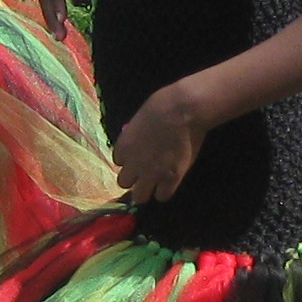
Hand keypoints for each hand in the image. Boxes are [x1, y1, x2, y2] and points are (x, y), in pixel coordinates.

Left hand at [111, 83, 211, 203]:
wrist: (183, 110)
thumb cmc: (162, 105)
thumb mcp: (140, 119)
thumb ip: (135, 134)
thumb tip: (136, 137)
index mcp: (124, 146)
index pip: (118, 161)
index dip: (129, 160)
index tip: (138, 156)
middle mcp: (133, 164)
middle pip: (124, 183)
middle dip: (134, 179)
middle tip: (145, 173)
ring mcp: (152, 173)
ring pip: (140, 197)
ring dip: (146, 190)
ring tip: (156, 184)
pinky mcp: (170, 179)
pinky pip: (162, 196)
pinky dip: (165, 192)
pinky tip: (170, 184)